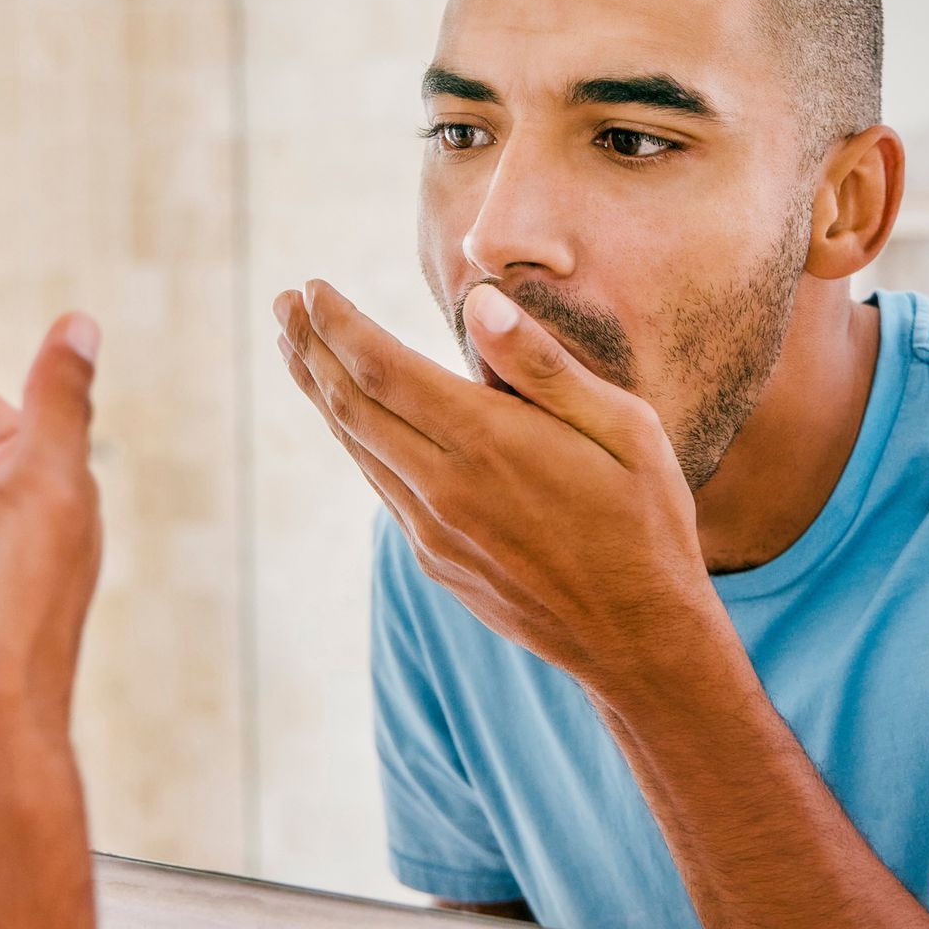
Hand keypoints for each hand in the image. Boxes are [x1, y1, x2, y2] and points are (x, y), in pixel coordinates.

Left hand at [276, 280, 722, 692]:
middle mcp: (445, 490)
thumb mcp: (623, 427)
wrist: (641, 640)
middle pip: (351, 406)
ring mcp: (434, 534)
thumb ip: (542, 365)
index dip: (339, 324)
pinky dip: (357, 443)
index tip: (310, 288)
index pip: (382, 368)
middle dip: (312, 348)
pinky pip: (383, 489)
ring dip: (321, 395)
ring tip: (298, 351)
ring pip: (359, 451)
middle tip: (282, 305)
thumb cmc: (646, 521)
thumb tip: (477, 302)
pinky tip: (356, 423)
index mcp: (488, 444)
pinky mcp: (438, 564)